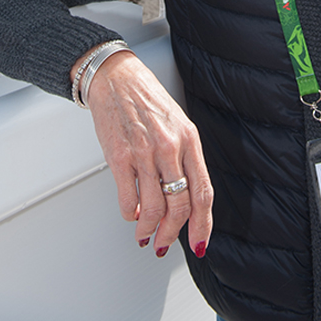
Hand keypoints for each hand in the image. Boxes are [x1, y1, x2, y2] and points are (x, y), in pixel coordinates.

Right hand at [80, 50, 213, 256]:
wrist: (117, 78)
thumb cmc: (148, 100)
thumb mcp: (178, 125)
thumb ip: (184, 158)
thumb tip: (185, 196)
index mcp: (190, 140)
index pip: (203, 193)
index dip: (203, 224)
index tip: (199, 242)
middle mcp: (171, 147)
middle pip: (180, 205)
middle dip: (173, 233)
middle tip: (165, 243)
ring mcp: (145, 153)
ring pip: (154, 208)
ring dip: (150, 229)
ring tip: (145, 235)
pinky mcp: (119, 156)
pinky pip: (128, 199)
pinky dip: (130, 214)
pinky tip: (130, 215)